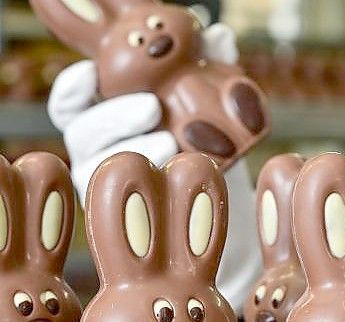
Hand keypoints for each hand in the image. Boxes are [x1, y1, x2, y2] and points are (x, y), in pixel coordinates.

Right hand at [47, 23, 240, 203]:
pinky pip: (131, 194)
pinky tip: (176, 169)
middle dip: (114, 117)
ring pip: (103, 165)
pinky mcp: (128, 206)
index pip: (70, 101)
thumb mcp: (206, 92)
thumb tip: (218, 37)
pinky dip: (152, 180)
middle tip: (152, 107)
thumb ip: (208, 62)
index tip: (91, 72)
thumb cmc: (199, 129)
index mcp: (102, 112)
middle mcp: (96, 146)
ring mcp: (109, 179)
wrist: (216, 182)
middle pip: (82, 131)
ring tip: (171, 141)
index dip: (73, 87)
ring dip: (136, 149)